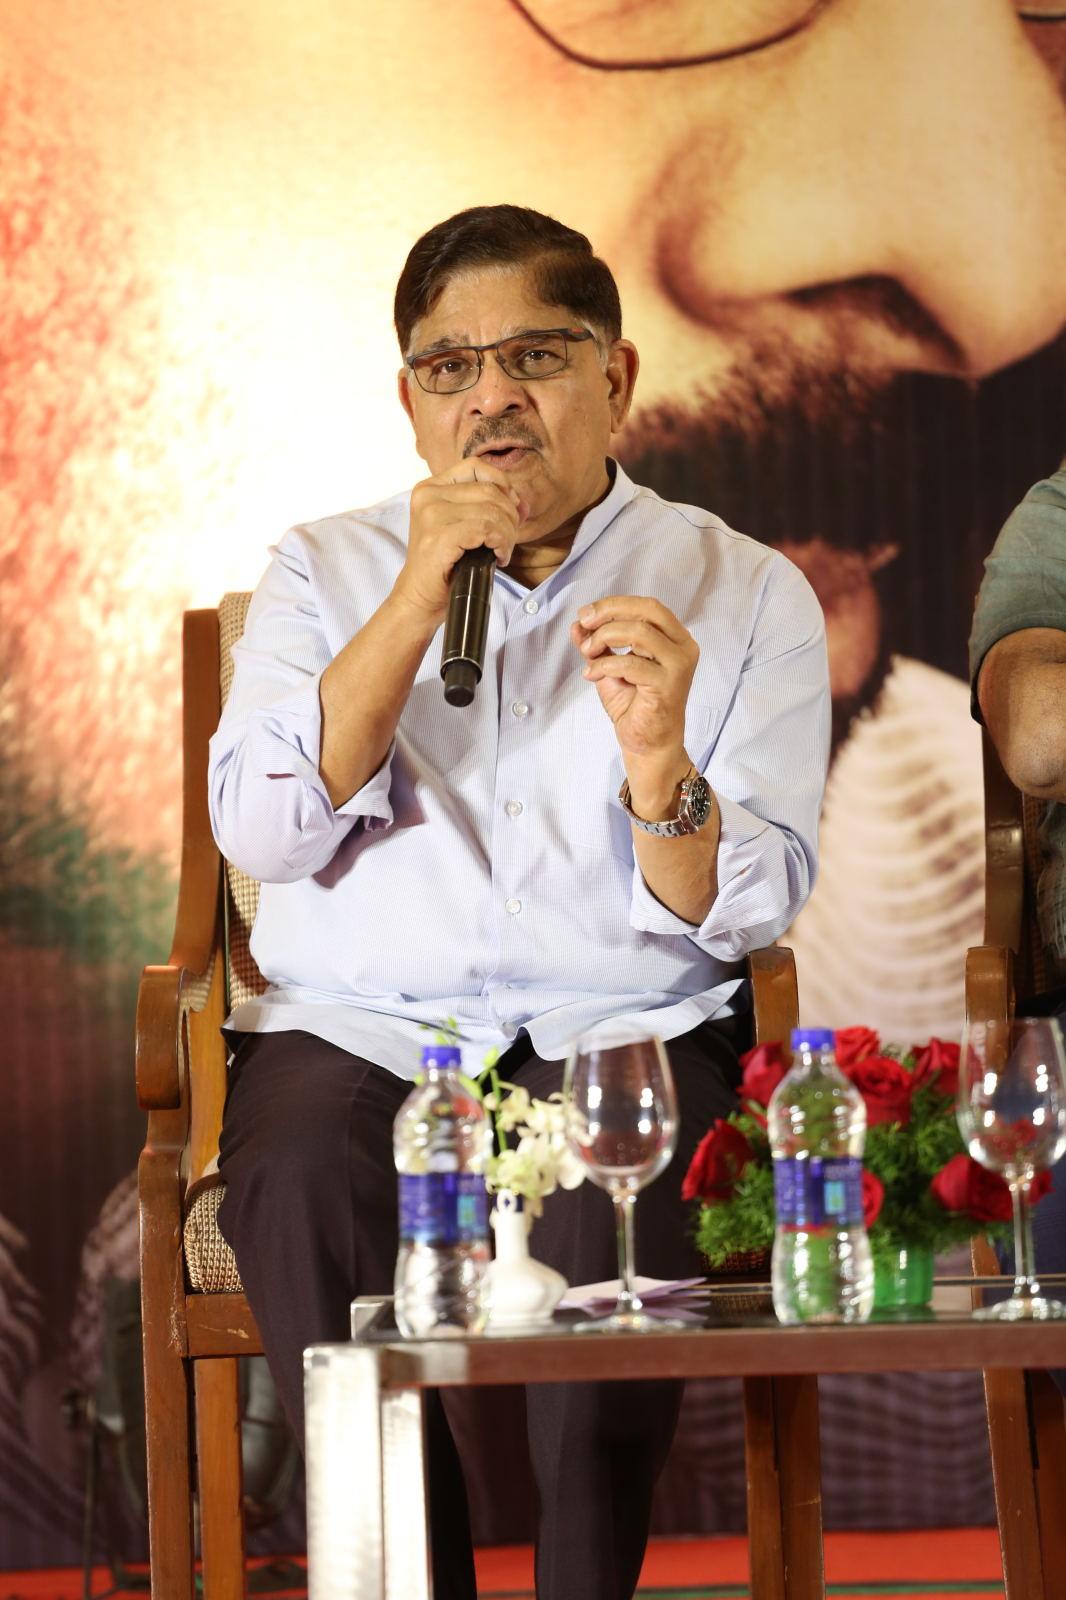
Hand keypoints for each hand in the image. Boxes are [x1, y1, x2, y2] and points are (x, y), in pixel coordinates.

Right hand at [393, 458, 527, 622]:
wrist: (420, 598)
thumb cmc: (446, 565)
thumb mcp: (466, 527)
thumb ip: (490, 507)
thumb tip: (523, 503)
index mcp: (430, 487)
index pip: (476, 467)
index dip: (502, 484)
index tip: (512, 511)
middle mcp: (428, 495)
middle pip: (489, 490)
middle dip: (510, 517)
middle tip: (506, 542)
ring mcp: (431, 514)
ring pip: (492, 511)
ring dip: (507, 534)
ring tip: (501, 552)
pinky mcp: (439, 536)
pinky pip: (487, 529)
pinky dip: (501, 544)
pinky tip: (497, 558)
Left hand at [571, 595, 697, 768]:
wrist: (647, 744)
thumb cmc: (635, 706)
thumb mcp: (609, 667)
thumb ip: (597, 645)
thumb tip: (577, 624)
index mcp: (675, 638)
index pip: (648, 606)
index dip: (614, 604)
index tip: (586, 614)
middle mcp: (683, 647)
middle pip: (646, 612)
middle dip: (609, 613)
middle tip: (584, 624)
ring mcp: (679, 665)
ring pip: (638, 633)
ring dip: (604, 638)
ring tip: (589, 654)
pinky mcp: (668, 685)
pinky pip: (630, 663)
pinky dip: (604, 665)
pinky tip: (592, 675)